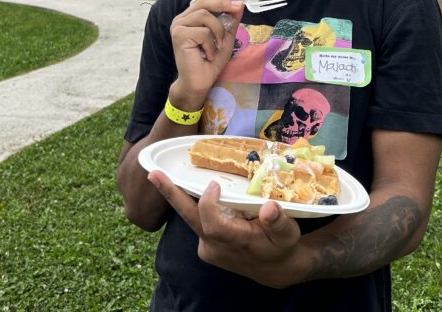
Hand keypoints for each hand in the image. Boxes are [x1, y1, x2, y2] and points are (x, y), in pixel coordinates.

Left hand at [148, 171, 303, 287]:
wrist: (274, 268)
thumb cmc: (281, 246)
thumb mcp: (288, 234)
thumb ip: (279, 222)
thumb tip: (269, 208)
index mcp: (235, 242)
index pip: (212, 224)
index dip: (209, 204)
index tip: (214, 184)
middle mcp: (215, 247)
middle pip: (190, 219)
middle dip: (171, 195)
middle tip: (153, 174)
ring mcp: (207, 248)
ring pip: (191, 219)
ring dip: (179, 197)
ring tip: (161, 175)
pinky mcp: (205, 245)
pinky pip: (196, 221)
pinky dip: (195, 205)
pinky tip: (195, 190)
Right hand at [169, 0, 244, 106]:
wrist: (199, 83)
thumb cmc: (210, 61)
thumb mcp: (226, 36)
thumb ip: (231, 20)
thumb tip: (240, 1)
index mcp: (190, 16)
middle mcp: (181, 19)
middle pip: (204, 1)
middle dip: (224, 2)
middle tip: (239, 6)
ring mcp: (178, 26)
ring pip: (205, 15)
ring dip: (218, 31)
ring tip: (219, 45)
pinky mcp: (179, 36)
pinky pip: (203, 32)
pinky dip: (211, 44)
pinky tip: (208, 54)